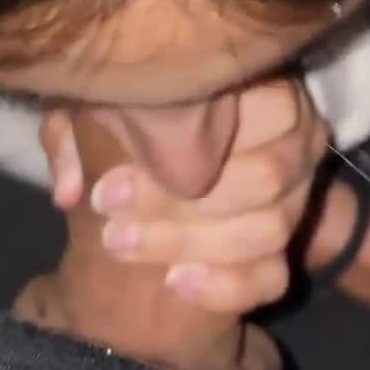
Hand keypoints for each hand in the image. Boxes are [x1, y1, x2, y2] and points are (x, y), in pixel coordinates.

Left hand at [40, 79, 327, 316]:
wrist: (159, 159)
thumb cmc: (129, 116)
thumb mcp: (95, 107)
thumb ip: (75, 136)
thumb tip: (71, 189)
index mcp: (257, 83)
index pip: (245, 115)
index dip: (177, 151)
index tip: (106, 185)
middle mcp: (295, 135)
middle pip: (264, 178)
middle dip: (181, 207)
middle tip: (110, 218)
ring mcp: (298, 194)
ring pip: (270, 229)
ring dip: (191, 243)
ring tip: (122, 244)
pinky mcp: (289, 246)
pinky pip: (272, 275)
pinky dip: (225, 285)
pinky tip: (174, 282)